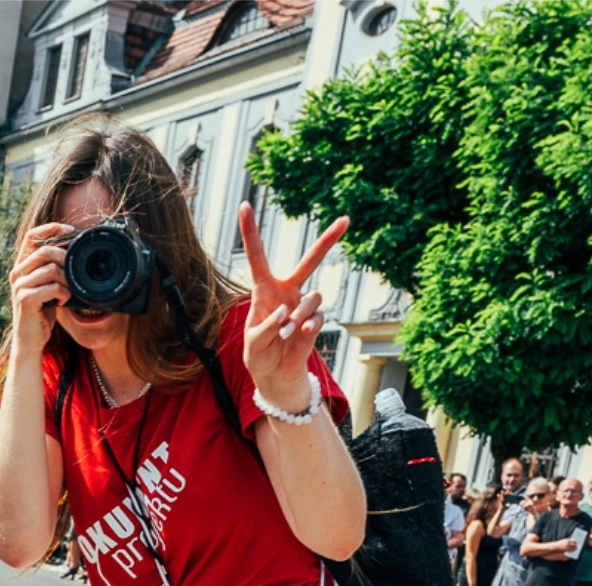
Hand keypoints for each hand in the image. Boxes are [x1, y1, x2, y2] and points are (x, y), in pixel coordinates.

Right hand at [9, 222, 72, 345]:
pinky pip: (52, 287)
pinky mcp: (25, 299)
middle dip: (65, 259)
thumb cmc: (42, 313)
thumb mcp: (47, 286)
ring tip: (68, 292)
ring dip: (66, 280)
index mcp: (21, 266)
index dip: (51, 228)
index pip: (31, 236)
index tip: (71, 230)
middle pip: (45, 251)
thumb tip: (74, 251)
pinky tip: (62, 301)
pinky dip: (63, 294)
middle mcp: (17, 273)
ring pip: (51, 269)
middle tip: (75, 273)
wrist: (30, 340)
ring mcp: (19, 286)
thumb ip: (53, 269)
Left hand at [238, 204, 346, 413]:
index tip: (245, 205)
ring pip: (314, 296)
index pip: (257, 256)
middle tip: (346, 220)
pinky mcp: (315, 321)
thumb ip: (265, 327)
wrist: (275, 374)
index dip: (251, 231)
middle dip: (329, 240)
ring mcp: (304, 305)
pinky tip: (298, 336)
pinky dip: (307, 327)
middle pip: (310, 261)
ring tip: (286, 333)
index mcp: (264, 289)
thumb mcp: (253, 344)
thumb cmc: (258, 354)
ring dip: (300, 314)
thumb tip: (284, 311)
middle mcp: (288, 291)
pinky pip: (318, 317)